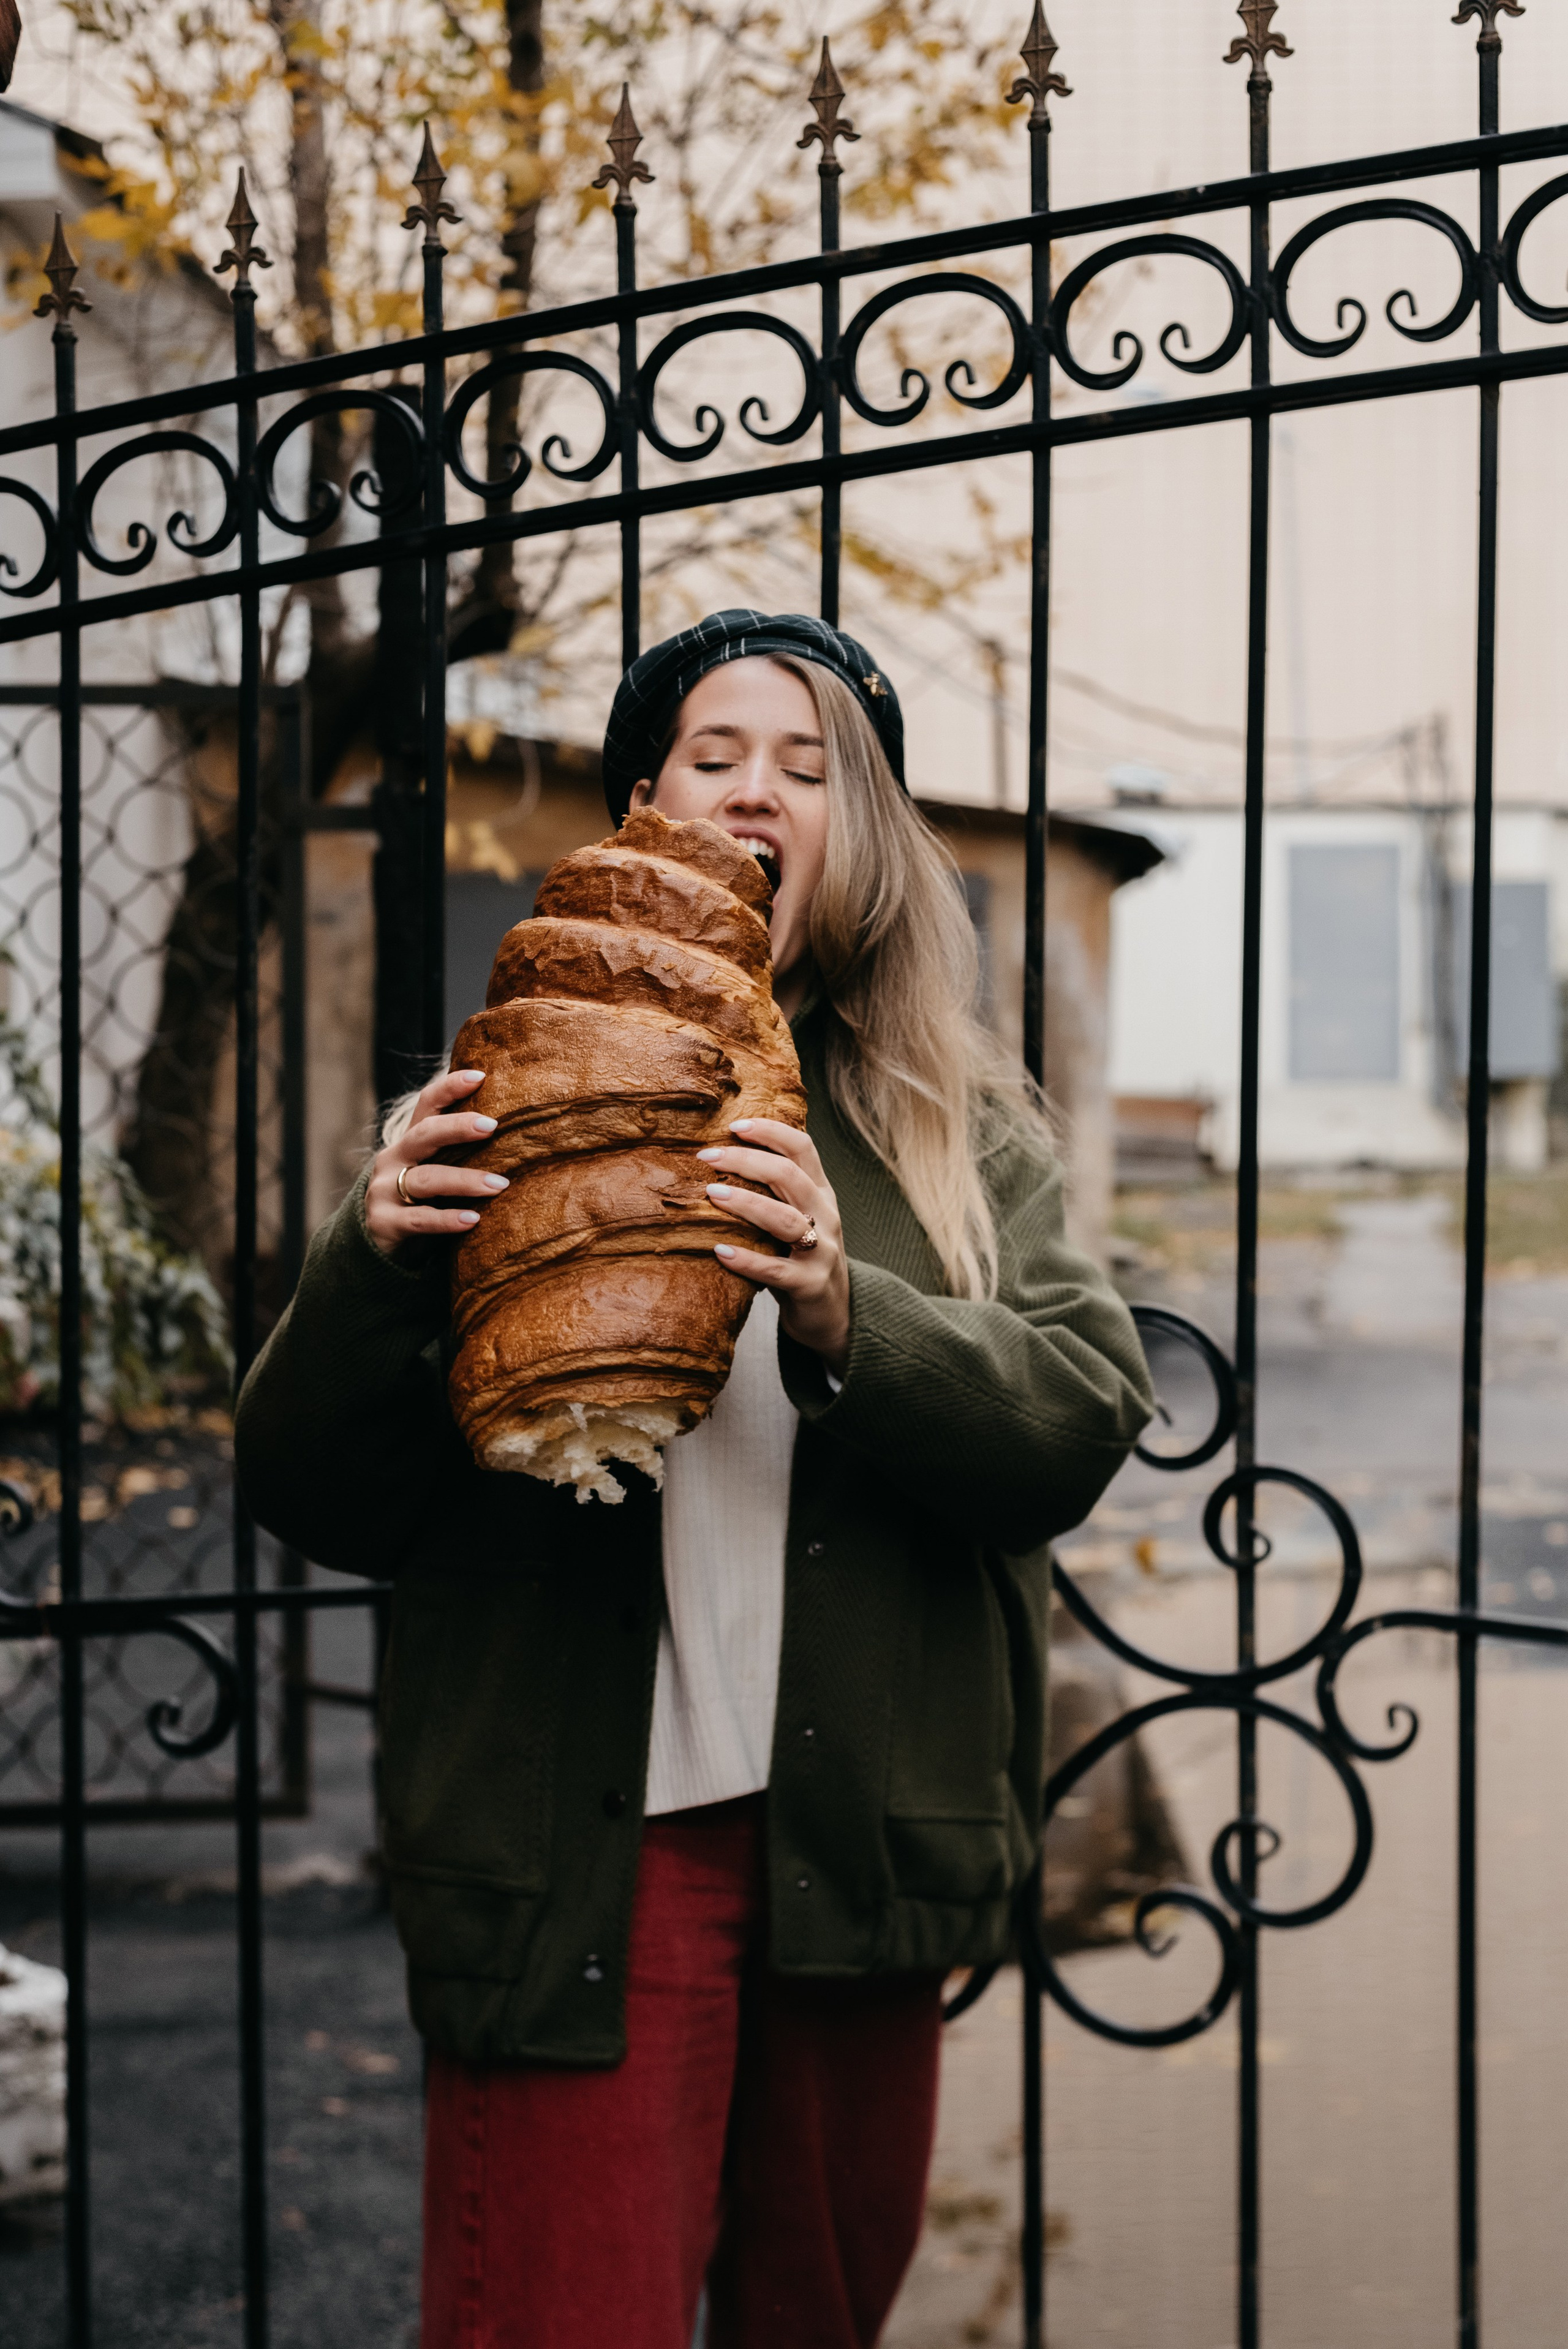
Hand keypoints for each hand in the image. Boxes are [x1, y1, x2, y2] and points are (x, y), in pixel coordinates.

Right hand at [364, 1068, 508, 1255]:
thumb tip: (515, 1132)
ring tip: (499, 1184)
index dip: (450, 1087)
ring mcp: (385, 1190)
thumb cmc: (421, 1202)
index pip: (427, 1105)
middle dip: (457, 1127)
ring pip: (427, 1179)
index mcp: (410, 1142)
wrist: (376, 1245)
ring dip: (464, 1180)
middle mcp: (393, 1160)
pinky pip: (420, 1219)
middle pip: (424, 1135)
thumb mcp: (436, 1171)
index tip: (480, 1076)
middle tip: (492, 1125)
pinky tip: (473, 1219)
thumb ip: (460, 1153)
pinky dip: (447, 1219)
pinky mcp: (385, 1223)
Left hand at [698, 1118, 850, 1377]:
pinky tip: (719, 1250)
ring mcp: (821, 1252)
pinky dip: (747, 1259)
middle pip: (790, 1176)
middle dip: (747, 1160)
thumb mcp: (797, 1217)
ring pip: (786, 1220)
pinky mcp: (810, 1285)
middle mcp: (826, 1216)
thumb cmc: (801, 1259)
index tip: (733, 1125)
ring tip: (712, 1193)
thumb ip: (773, 1192)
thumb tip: (721, 1158)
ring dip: (746, 1203)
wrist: (832, 1315)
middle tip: (706, 1156)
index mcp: (820, 1193)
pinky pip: (776, 1270)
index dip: (770, 1132)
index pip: (802, 1148)